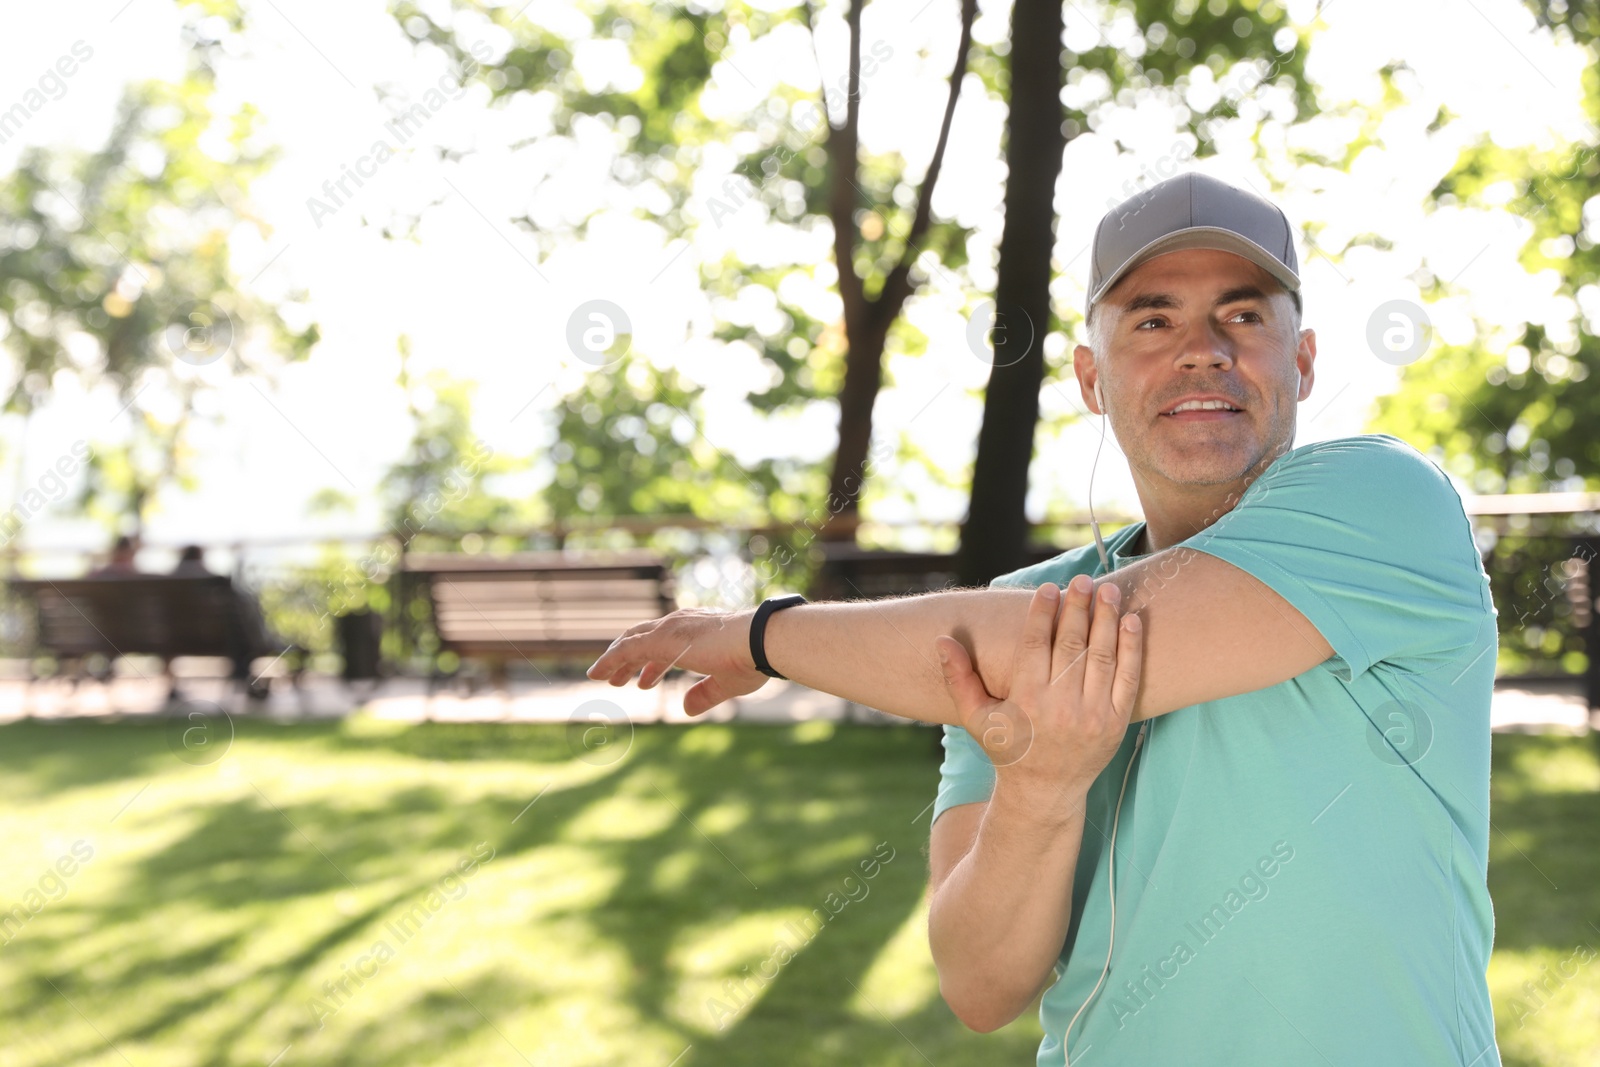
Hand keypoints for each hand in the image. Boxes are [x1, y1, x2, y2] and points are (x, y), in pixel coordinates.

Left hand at [586, 607, 769, 715]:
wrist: (758, 641)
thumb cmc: (751, 659)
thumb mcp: (725, 682)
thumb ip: (704, 694)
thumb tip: (685, 709)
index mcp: (696, 630)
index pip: (664, 642)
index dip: (650, 662)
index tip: (643, 680)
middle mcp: (680, 624)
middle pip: (643, 638)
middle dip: (630, 660)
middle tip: (621, 681)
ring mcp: (669, 629)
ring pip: (631, 642)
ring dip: (616, 661)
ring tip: (606, 680)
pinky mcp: (661, 639)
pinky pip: (626, 649)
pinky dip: (609, 660)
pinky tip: (596, 674)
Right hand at [934, 576, 1142, 796]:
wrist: (1045, 793)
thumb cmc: (1008, 749)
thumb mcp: (976, 718)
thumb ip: (959, 678)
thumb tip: (942, 640)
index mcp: (1026, 701)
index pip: (1035, 645)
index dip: (1042, 613)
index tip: (1049, 588)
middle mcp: (1060, 707)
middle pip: (1071, 644)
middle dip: (1077, 607)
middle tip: (1083, 580)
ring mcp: (1092, 715)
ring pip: (1101, 656)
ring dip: (1105, 619)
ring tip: (1107, 590)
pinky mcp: (1116, 723)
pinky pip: (1128, 678)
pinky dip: (1131, 648)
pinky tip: (1130, 621)